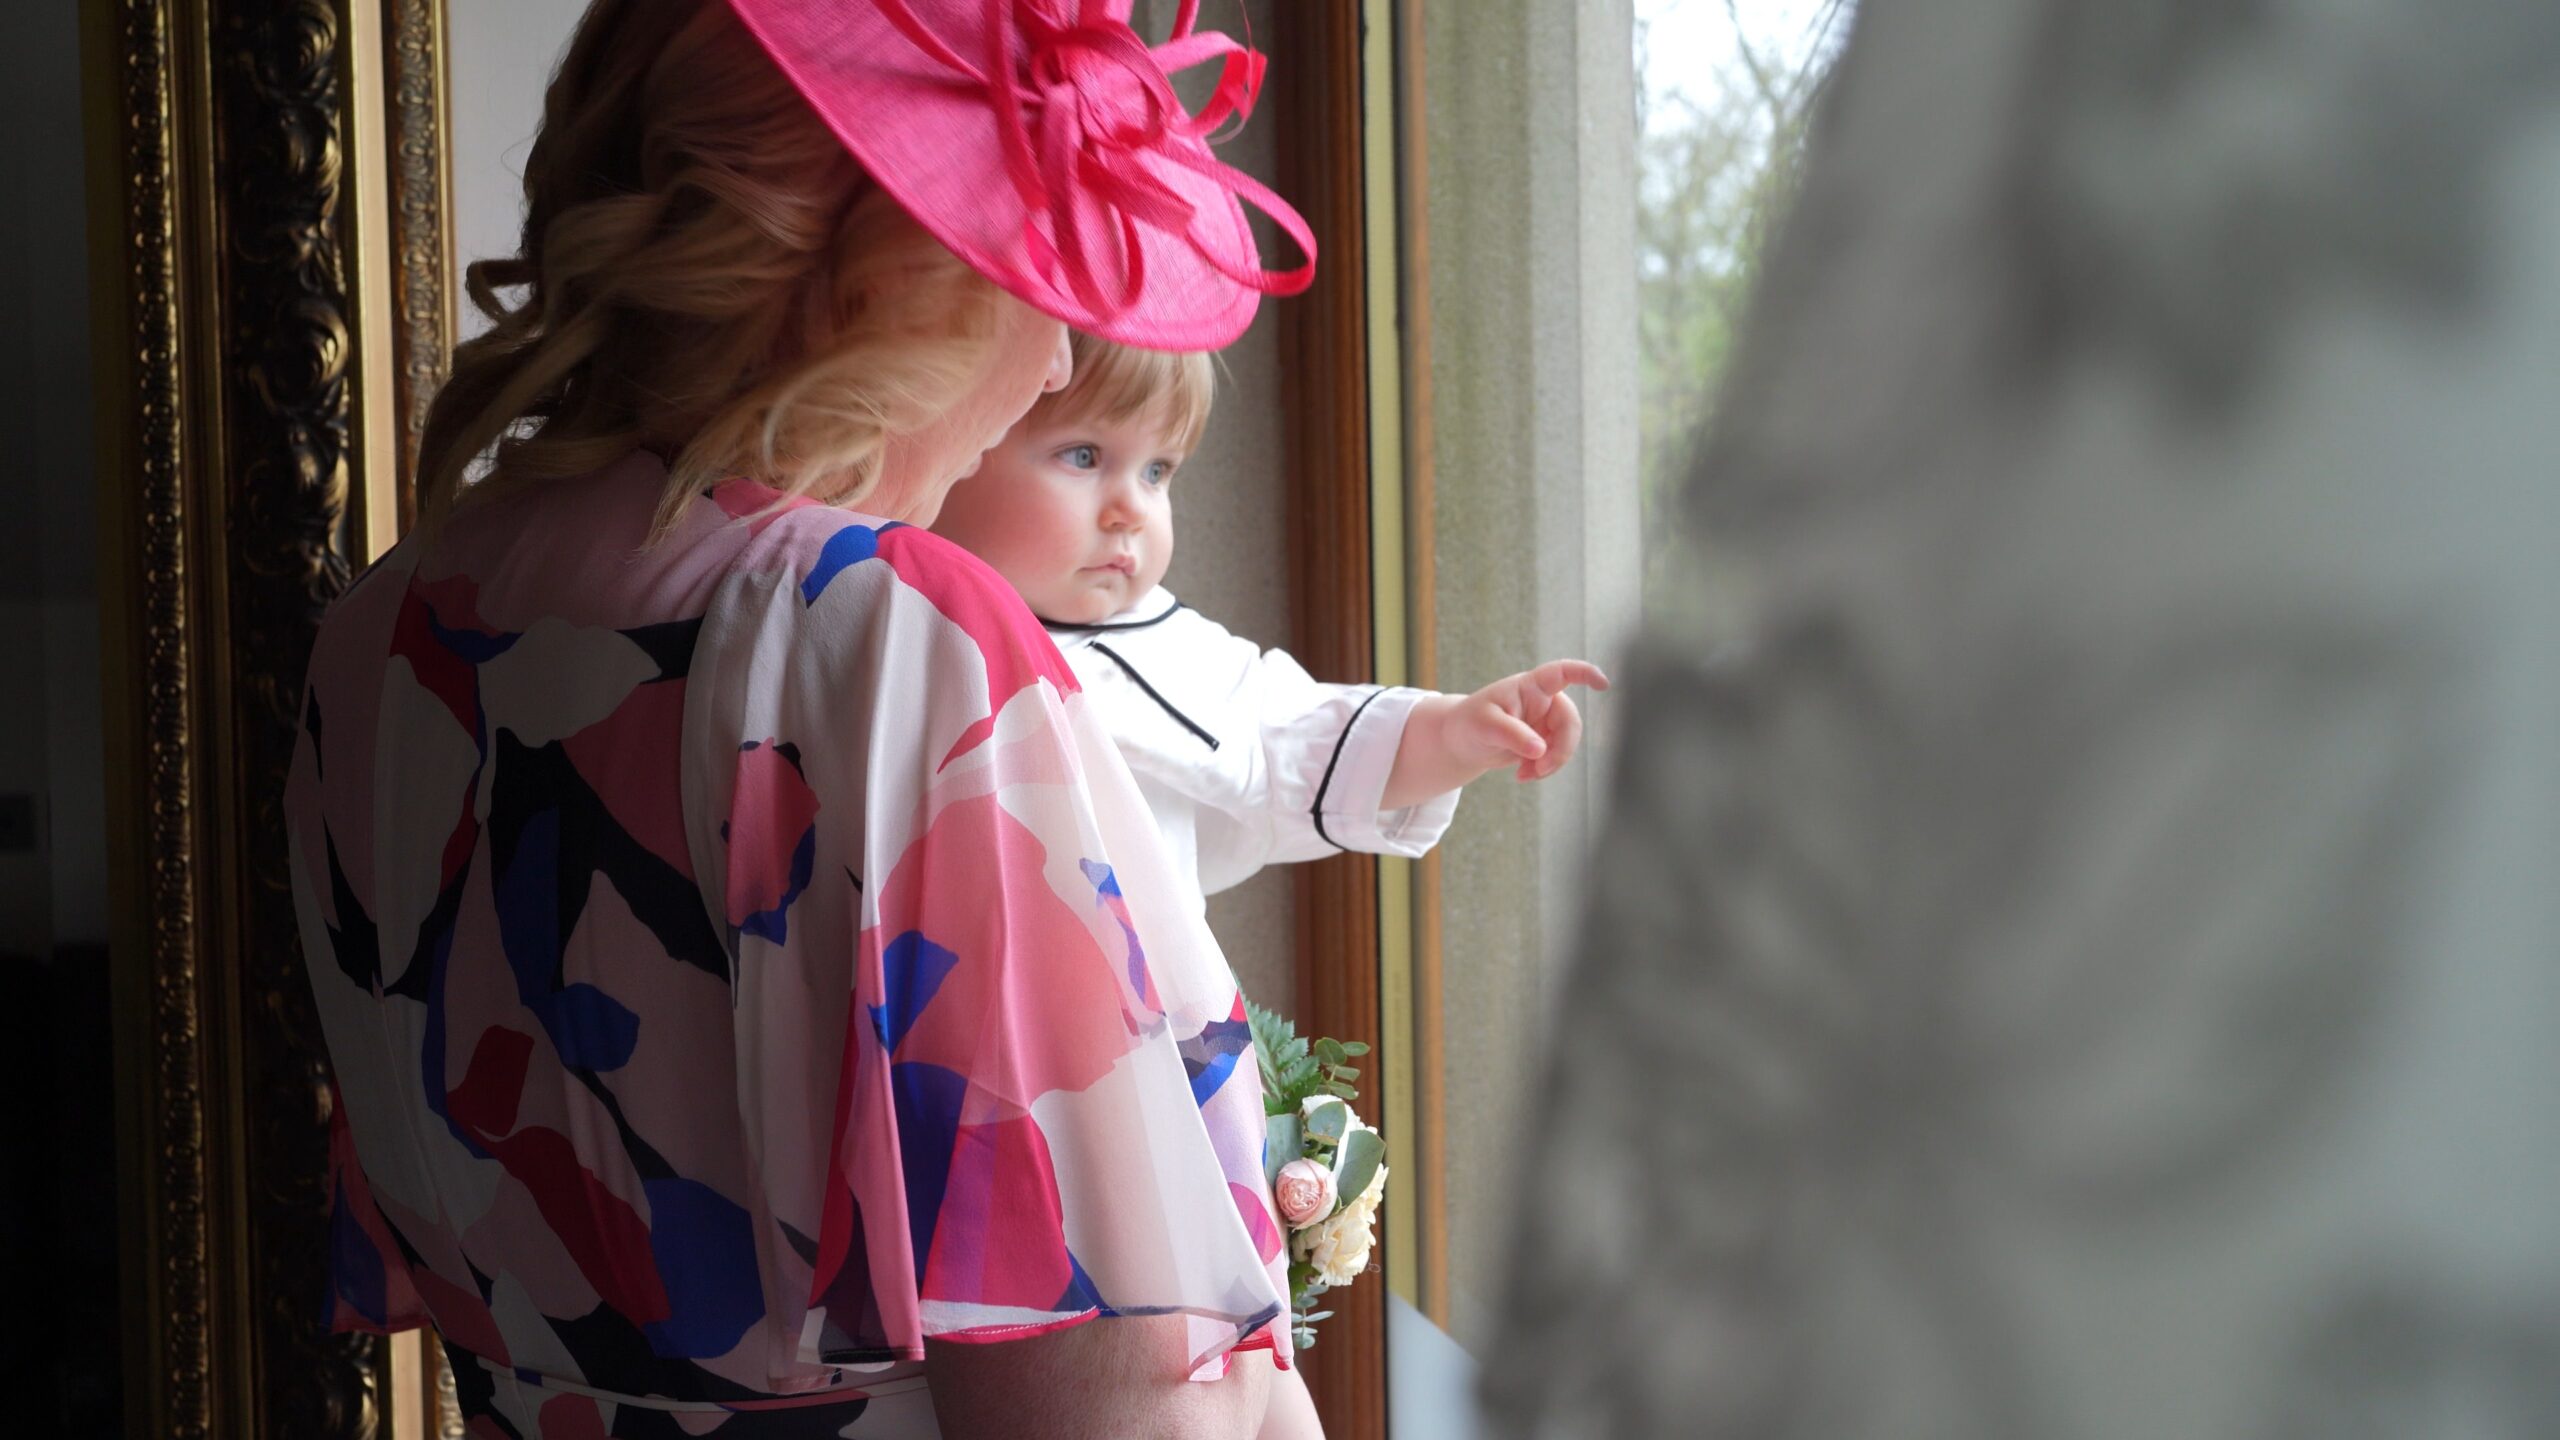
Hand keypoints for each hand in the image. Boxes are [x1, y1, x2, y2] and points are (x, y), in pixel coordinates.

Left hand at [1447, 659, 1609, 781]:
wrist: (1460, 742)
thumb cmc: (1469, 723)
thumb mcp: (1485, 727)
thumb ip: (1513, 735)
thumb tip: (1539, 750)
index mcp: (1529, 686)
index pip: (1561, 673)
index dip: (1585, 673)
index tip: (1603, 684)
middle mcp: (1542, 701)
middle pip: (1569, 721)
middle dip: (1561, 749)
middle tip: (1540, 770)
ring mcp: (1544, 721)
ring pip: (1566, 742)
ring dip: (1551, 763)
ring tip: (1524, 776)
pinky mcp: (1543, 740)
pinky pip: (1556, 756)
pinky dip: (1543, 769)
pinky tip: (1523, 776)